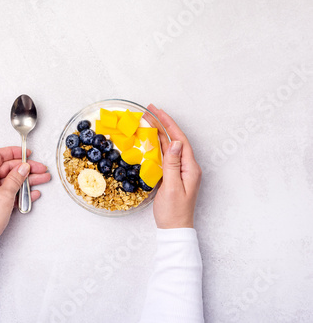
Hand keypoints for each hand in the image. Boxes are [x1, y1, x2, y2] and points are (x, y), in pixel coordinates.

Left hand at [0, 146, 50, 240]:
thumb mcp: (5, 195)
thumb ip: (16, 178)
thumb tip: (23, 167)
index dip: (13, 152)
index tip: (27, 154)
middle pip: (7, 168)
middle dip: (26, 169)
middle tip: (41, 169)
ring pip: (10, 180)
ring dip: (27, 180)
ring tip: (43, 179)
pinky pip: (9, 191)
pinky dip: (20, 191)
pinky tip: (33, 193)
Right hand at [147, 104, 201, 228]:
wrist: (174, 229)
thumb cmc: (173, 211)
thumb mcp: (172, 187)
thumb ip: (172, 164)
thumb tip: (174, 142)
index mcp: (190, 168)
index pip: (179, 139)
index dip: (169, 124)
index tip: (157, 111)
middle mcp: (187, 167)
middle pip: (175, 140)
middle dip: (163, 124)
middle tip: (149, 110)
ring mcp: (181, 171)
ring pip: (170, 146)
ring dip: (160, 133)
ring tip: (148, 120)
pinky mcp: (174, 176)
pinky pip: (166, 156)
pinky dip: (158, 145)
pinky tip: (151, 140)